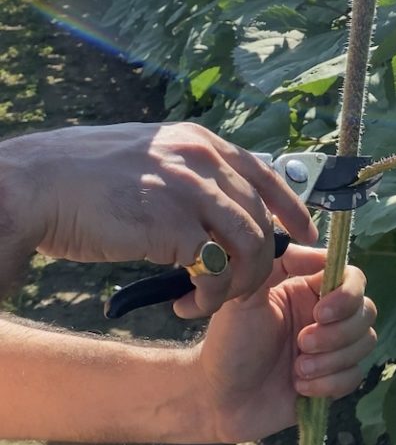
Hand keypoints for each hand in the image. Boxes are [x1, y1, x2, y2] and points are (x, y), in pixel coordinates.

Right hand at [0, 122, 316, 315]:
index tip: (306, 235)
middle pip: (263, 217)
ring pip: (251, 244)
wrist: (40, 185)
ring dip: (239, 284)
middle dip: (262, 262)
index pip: (268, 174)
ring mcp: (190, 189)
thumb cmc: (88, 176)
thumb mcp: (153, 157)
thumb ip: (191, 172)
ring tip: (211, 301)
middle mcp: (204, 159)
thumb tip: (222, 203)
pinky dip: (211, 295)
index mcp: (201, 141)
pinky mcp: (171, 225)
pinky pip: (216, 269)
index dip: (293, 208)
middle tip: (239, 290)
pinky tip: (187, 303)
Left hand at [195, 245, 376, 441]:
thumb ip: (275, 264)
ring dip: (331, 359)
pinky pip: (355, 375)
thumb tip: (318, 253)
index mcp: (308, 287)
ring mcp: (333, 347)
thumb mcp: (245, 297)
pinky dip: (329, 384)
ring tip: (297, 370)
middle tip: (301, 343)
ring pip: (366, 342)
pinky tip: (300, 387)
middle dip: (337, 332)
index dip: (346, 293)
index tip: (319, 312)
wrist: (220, 400)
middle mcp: (326, 314)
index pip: (351, 276)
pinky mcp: (335, 378)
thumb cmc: (229, 343)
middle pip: (366, 310)